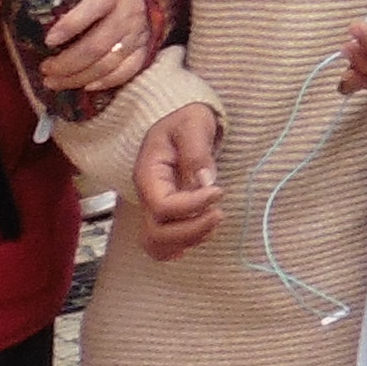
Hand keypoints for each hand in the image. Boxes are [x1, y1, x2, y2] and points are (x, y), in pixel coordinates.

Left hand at [36, 0, 162, 96]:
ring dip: (77, 77)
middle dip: (66, 62)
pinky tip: (84, 86)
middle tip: (45, 69)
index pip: (93, 8)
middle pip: (97, 45)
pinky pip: (125, 72)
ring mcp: (138, 36)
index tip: (48, 40)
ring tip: (53, 82)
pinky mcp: (144, 52)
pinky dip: (104, 82)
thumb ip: (70, 3)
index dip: (71, 25)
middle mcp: (128, 15)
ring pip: (107, 64)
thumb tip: (33, 20)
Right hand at [129, 104, 223, 259]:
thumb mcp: (192, 124)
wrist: (180, 122)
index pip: (162, 206)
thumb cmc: (185, 120)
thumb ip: (197, 150)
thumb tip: (205, 181)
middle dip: (190, 230)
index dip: (192, 206)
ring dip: (188, 240)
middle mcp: (147, 196)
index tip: (219, 191)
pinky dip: (181, 245)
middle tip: (219, 214)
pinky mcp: (165, 213)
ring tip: (213, 221)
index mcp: (148, 174)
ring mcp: (154, 207)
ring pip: (157, 243)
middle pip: (156, 233)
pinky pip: (163, 242)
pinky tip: (202, 235)